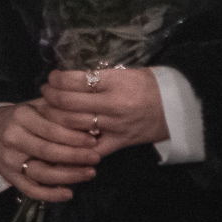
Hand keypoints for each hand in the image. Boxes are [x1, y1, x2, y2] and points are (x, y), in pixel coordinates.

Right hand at [0, 101, 99, 202]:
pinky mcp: (9, 177)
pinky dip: (51, 195)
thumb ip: (59, 111)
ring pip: (42, 173)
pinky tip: (69, 193)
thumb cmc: (21, 119)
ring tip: (90, 173)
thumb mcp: (36, 106)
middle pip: (48, 152)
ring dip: (69, 176)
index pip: (51, 130)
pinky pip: (31, 190)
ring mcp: (9, 160)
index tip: (94, 140)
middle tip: (96, 157)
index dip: (74, 137)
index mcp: (21, 116)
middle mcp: (12, 138)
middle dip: (75, 156)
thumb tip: (90, 121)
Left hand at [36, 68, 168, 158]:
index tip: (52, 78)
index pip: (75, 80)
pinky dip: (75, 147)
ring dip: (55, 118)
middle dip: (51, 97)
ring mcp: (114, 126)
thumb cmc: (148, 85)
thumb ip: (98, 75)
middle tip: (45, 93)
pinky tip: (61, 141)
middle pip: (69, 103)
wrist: (176, 108)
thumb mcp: (124, 72)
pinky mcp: (118, 143)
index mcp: (114, 83)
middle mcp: (112, 105)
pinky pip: (92, 149)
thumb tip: (68, 76)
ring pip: (74, 125)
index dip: (57, 79)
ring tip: (48, 111)